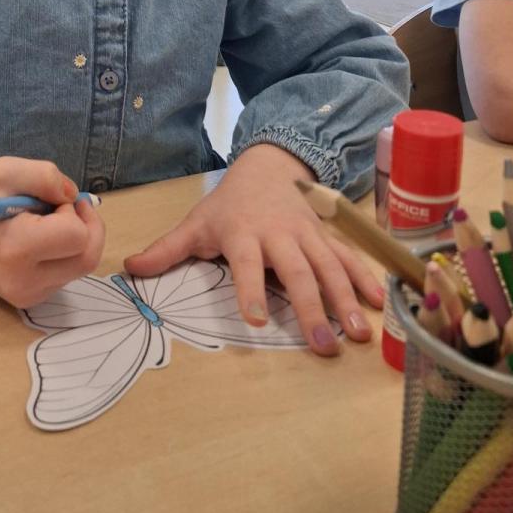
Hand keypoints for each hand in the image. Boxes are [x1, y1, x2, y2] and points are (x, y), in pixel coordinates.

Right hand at [0, 157, 104, 307]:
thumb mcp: (5, 170)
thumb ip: (44, 176)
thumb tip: (74, 196)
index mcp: (15, 249)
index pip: (76, 236)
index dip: (72, 212)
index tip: (50, 201)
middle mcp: (24, 282)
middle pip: (88, 257)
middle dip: (86, 226)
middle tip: (64, 208)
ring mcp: (29, 296)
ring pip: (83, 266)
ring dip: (77, 239)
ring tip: (48, 223)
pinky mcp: (33, 301)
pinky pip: (68, 274)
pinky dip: (66, 253)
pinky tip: (43, 240)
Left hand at [124, 143, 383, 356]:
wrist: (267, 167)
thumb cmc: (227, 205)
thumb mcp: (196, 223)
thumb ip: (167, 250)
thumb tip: (130, 269)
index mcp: (243, 233)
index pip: (247, 263)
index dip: (250, 289)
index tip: (257, 319)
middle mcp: (279, 234)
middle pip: (297, 271)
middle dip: (311, 307)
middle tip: (323, 345)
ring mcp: (308, 234)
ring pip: (329, 266)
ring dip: (346, 299)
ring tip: (358, 333)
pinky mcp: (327, 236)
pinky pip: (349, 257)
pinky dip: (366, 278)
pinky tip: (382, 304)